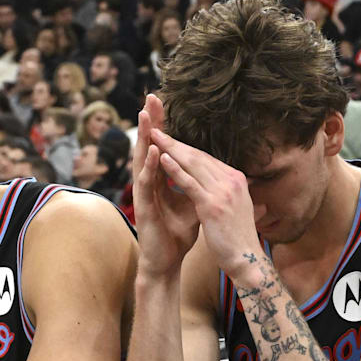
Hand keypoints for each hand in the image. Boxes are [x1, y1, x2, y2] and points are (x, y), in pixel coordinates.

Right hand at [132, 95, 201, 276]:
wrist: (166, 262)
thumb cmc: (176, 235)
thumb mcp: (193, 206)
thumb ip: (199, 189)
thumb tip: (218, 177)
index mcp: (160, 181)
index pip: (162, 148)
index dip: (163, 127)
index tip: (164, 105)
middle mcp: (149, 184)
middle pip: (149, 147)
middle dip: (151, 123)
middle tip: (151, 98)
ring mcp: (144, 195)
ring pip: (142, 161)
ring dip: (144, 137)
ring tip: (145, 115)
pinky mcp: (143, 208)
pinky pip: (146, 183)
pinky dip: (150, 166)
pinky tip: (154, 151)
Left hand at [147, 126, 265, 279]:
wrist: (246, 260)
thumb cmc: (237, 237)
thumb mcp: (235, 207)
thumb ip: (226, 191)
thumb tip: (218, 182)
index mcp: (236, 180)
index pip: (206, 158)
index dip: (185, 147)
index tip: (168, 139)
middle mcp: (232, 181)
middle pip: (199, 156)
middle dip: (176, 142)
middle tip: (157, 128)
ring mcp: (223, 192)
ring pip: (193, 164)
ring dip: (171, 148)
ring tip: (154, 136)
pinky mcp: (212, 205)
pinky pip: (190, 183)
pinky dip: (175, 169)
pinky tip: (161, 159)